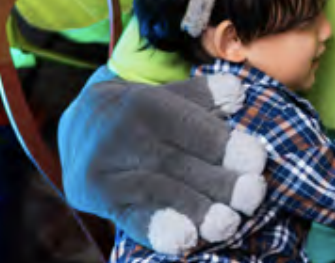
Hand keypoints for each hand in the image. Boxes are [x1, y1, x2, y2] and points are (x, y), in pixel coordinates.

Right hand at [58, 67, 267, 255]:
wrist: (77, 126)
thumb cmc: (139, 113)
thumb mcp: (165, 95)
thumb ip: (202, 96)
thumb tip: (237, 91)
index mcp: (146, 104)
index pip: (191, 127)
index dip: (224, 145)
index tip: (256, 162)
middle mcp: (123, 135)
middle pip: (179, 162)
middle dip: (219, 182)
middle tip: (253, 196)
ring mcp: (107, 168)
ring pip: (157, 190)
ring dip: (196, 209)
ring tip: (227, 224)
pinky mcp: (97, 197)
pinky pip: (130, 217)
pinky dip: (157, 230)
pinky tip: (183, 242)